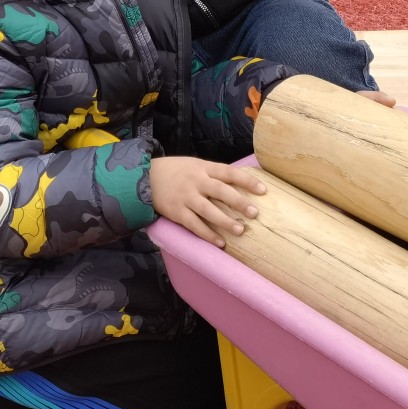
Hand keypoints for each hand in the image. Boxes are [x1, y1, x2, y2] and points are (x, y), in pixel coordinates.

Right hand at [150, 157, 265, 246]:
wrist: (144, 177)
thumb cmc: (176, 171)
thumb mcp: (195, 165)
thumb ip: (214, 173)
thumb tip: (240, 183)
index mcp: (203, 168)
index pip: (229, 172)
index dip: (247, 181)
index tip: (263, 190)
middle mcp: (196, 181)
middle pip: (221, 191)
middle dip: (239, 202)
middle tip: (255, 213)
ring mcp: (186, 197)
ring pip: (208, 210)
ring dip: (225, 221)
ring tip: (241, 231)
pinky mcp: (176, 212)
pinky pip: (194, 225)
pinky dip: (207, 234)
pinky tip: (220, 243)